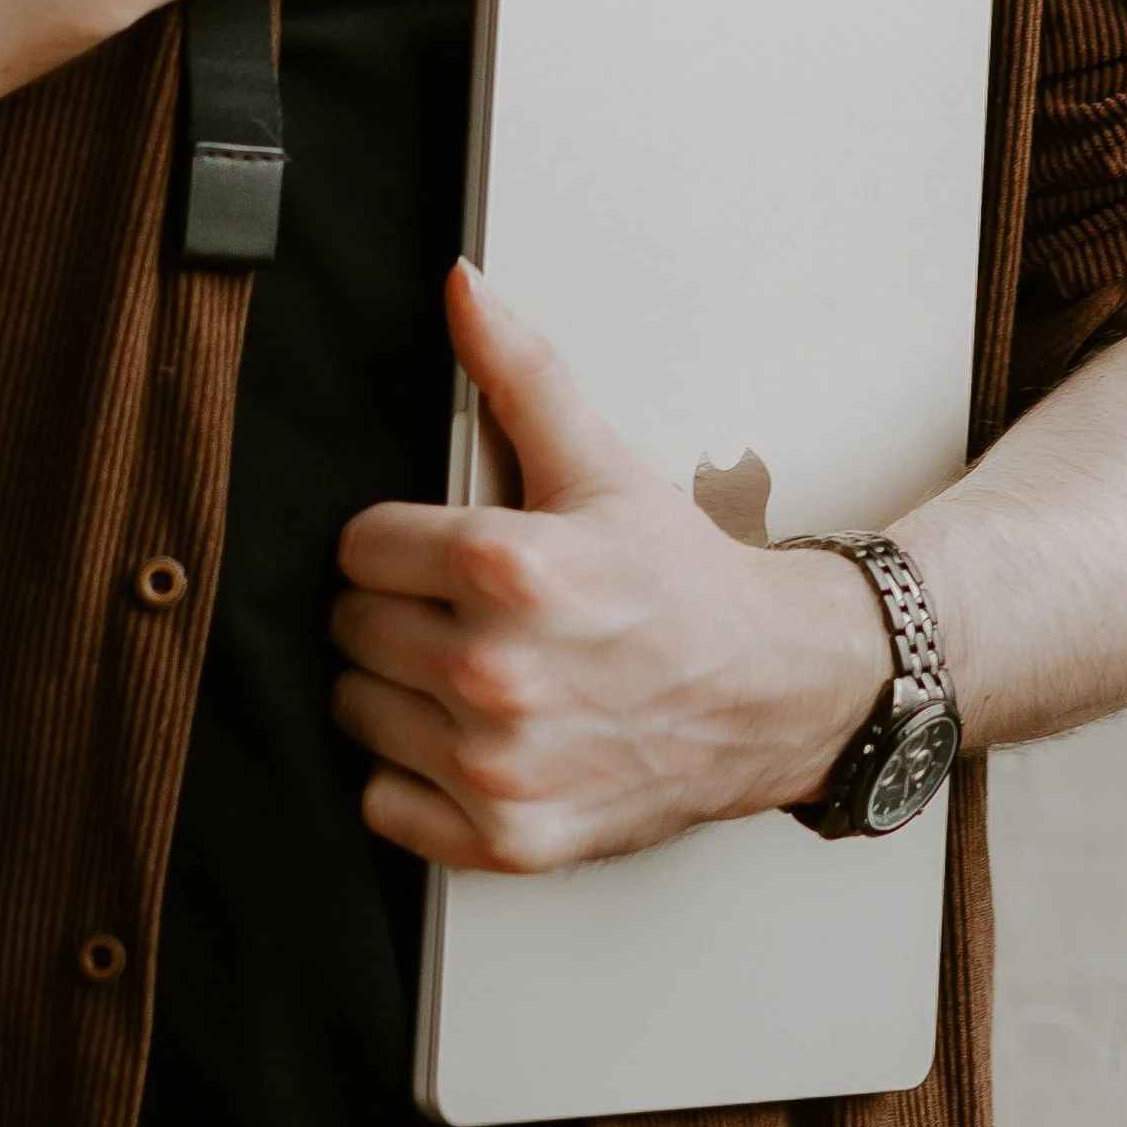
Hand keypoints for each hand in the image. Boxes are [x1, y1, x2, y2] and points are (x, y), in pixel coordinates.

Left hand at [329, 266, 891, 871]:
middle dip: (396, 611)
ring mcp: (500, 764)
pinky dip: (415, 782)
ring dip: (400, 694)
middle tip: (466, 612)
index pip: (358, 547)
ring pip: (358, 712)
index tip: (443, 554)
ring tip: (473, 673)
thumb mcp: (600, 463)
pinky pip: (386, 808)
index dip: (398, 543)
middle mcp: (497, 672)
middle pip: (350, 628)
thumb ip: (517, 371)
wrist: (776, 691)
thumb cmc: (684, 584)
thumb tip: (462, 288)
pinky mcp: (508, 838)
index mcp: (509, 570)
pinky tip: (472, 742)